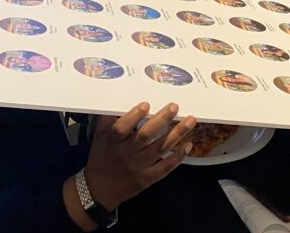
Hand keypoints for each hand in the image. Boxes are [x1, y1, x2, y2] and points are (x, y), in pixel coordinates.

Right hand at [80, 102, 195, 217]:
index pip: (122, 128)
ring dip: (177, 134)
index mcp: (113, 142)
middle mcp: (127, 154)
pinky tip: (188, 145)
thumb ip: (108, 119)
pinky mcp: (148, 178)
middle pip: (145, 136)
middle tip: (174, 107)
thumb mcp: (99, 138)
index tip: (146, 104)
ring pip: (160, 148)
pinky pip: (165, 167)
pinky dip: (178, 156)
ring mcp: (139, 167)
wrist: (99, 191)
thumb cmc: (101, 158)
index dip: (133, 116)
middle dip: (162, 120)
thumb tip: (118, 98)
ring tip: (190, 120)